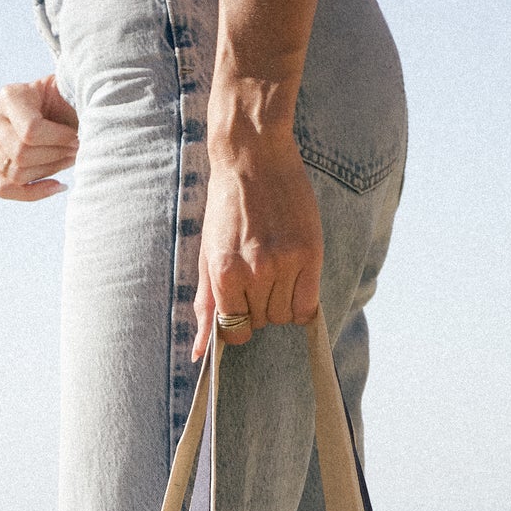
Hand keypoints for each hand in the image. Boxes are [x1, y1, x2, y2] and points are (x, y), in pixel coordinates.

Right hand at [0, 75, 78, 200]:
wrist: (61, 107)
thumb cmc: (70, 103)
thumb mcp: (74, 97)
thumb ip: (72, 108)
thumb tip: (76, 138)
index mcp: (10, 95)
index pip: (30, 132)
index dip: (60, 140)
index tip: (78, 136)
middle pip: (21, 155)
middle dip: (55, 156)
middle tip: (75, 149)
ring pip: (16, 174)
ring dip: (49, 170)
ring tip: (67, 158)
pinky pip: (4, 189)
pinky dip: (33, 192)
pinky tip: (57, 185)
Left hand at [193, 128, 323, 354]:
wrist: (253, 157)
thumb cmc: (226, 207)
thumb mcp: (208, 255)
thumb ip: (206, 305)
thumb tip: (199, 353)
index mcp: (225, 274)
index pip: (236, 330)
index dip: (238, 321)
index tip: (241, 303)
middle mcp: (256, 272)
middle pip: (262, 322)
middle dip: (259, 307)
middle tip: (257, 274)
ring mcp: (286, 263)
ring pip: (287, 315)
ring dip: (281, 302)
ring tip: (275, 270)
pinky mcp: (310, 253)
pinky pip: (309, 304)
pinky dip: (302, 302)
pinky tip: (295, 279)